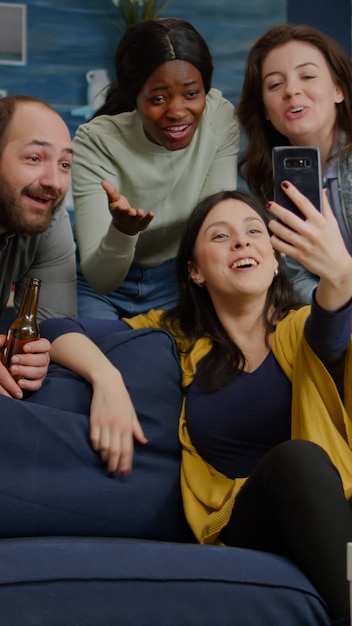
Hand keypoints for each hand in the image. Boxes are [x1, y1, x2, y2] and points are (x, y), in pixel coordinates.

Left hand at [0, 335, 49, 396]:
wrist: (15, 364)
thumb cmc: (14, 352)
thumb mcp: (13, 344)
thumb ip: (9, 341)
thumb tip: (4, 340)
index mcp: (41, 348)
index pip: (45, 345)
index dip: (36, 346)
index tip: (25, 348)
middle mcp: (44, 359)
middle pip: (42, 359)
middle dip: (27, 360)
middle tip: (13, 359)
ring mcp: (42, 371)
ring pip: (39, 372)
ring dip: (25, 371)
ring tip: (13, 370)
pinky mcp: (38, 382)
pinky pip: (36, 385)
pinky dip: (28, 384)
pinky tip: (19, 382)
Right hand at [89, 367, 147, 475]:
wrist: (108, 384)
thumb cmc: (122, 399)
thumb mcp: (132, 413)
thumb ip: (137, 429)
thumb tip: (144, 442)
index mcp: (127, 425)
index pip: (127, 449)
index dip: (126, 463)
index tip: (125, 473)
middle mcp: (116, 426)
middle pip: (115, 451)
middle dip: (115, 465)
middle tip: (114, 473)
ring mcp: (104, 424)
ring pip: (104, 447)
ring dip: (105, 458)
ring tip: (107, 464)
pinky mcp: (94, 421)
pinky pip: (94, 439)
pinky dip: (96, 447)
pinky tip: (99, 450)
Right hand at [101, 179, 153, 235]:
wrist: (124, 226)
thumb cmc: (119, 210)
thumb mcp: (114, 200)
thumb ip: (110, 191)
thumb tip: (103, 181)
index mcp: (117, 212)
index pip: (117, 211)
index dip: (118, 209)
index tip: (119, 206)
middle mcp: (125, 218)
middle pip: (126, 216)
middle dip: (128, 213)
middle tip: (132, 211)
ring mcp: (133, 222)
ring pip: (136, 219)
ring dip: (138, 216)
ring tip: (140, 212)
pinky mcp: (141, 224)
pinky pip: (145, 221)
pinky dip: (148, 218)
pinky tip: (151, 213)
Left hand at [268, 181, 351, 309]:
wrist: (337, 266)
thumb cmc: (334, 243)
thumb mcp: (333, 223)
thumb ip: (326, 206)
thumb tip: (322, 190)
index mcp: (321, 221)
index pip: (304, 202)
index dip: (293, 192)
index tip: (284, 185)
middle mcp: (312, 232)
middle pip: (289, 217)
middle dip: (276, 209)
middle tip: (270, 204)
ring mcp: (304, 244)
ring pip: (282, 232)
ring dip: (273, 225)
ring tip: (271, 222)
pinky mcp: (299, 255)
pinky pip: (282, 246)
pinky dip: (275, 240)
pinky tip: (274, 236)